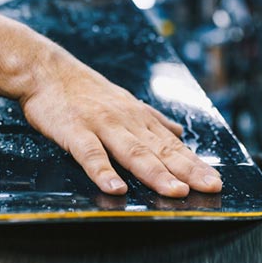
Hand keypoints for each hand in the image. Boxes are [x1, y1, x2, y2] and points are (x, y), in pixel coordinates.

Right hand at [19, 62, 222, 197]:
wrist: (46, 70)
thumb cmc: (85, 90)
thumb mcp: (126, 102)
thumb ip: (153, 120)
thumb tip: (179, 133)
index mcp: (139, 119)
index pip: (173, 145)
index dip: (195, 164)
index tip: (215, 181)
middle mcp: (127, 122)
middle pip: (161, 150)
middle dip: (188, 170)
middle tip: (210, 186)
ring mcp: (102, 125)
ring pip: (133, 152)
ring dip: (156, 173)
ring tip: (176, 192)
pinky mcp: (75, 130)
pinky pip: (91, 154)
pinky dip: (104, 172)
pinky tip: (117, 189)